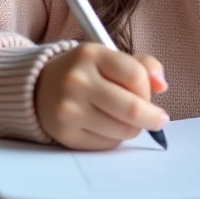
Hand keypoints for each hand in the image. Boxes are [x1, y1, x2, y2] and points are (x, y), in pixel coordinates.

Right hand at [35, 43, 169, 149]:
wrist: (36, 87)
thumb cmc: (82, 72)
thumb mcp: (107, 58)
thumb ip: (140, 65)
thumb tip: (162, 85)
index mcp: (90, 54)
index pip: (136, 75)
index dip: (150, 89)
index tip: (153, 96)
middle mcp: (77, 81)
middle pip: (131, 108)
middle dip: (151, 117)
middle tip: (158, 120)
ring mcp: (69, 109)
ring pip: (122, 130)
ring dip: (133, 128)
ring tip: (127, 120)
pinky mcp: (65, 134)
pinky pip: (106, 144)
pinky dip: (115, 138)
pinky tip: (107, 127)